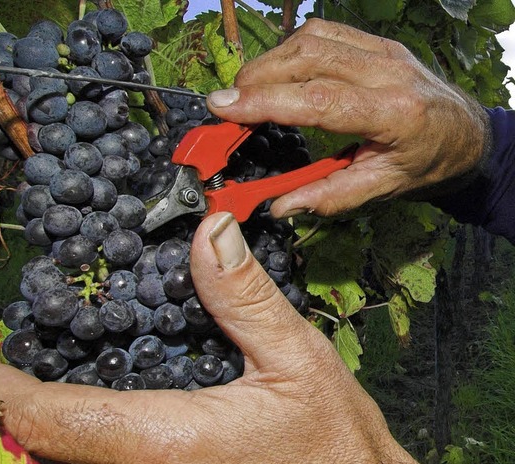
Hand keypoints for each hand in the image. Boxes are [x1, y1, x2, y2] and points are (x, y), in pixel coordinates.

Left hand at [0, 212, 435, 463]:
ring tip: (11, 399)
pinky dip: (62, 462)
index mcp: (168, 441)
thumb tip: (208, 233)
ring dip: (19, 445)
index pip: (49, 419)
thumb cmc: (333, 444)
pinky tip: (71, 435)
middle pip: (31, 463)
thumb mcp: (298, 359)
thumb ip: (245, 298)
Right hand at [206, 19, 489, 217]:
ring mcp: (383, 51)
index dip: (264, 101)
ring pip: (311, 39)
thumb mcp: (383, 189)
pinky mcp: (377, 43)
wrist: (467, 135)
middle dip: (256, 79)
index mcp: (394, 114)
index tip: (223, 106)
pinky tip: (277, 71)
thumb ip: (329, 197)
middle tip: (227, 106)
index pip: (317, 99)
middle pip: (307, 58)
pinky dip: (290, 49)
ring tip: (246, 91)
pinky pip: (324, 32)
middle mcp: (388, 72)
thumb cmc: (428, 163)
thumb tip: (281, 206)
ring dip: (269, 62)